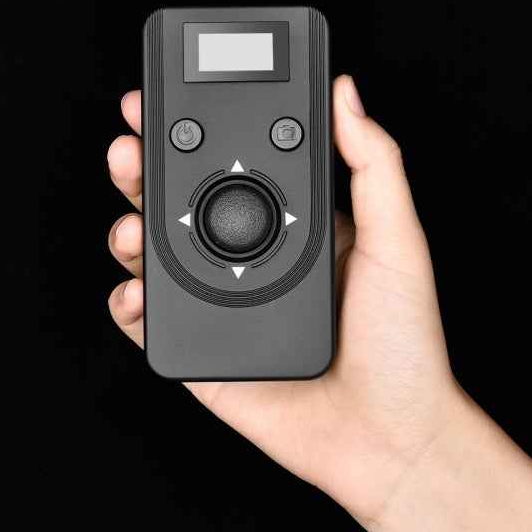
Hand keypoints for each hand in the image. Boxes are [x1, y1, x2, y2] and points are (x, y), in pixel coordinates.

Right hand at [107, 75, 464, 524]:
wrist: (389, 437)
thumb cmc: (404, 345)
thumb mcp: (398, 241)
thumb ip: (373, 164)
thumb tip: (346, 93)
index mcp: (291, 227)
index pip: (232, 167)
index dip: (194, 135)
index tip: (164, 105)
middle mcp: (250, 261)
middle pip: (180, 207)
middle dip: (143, 174)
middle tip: (128, 152)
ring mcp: (223, 307)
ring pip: (156, 260)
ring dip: (128, 234)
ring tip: (131, 228)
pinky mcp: (203, 353)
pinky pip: (152, 325)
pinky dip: (128, 307)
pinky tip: (135, 294)